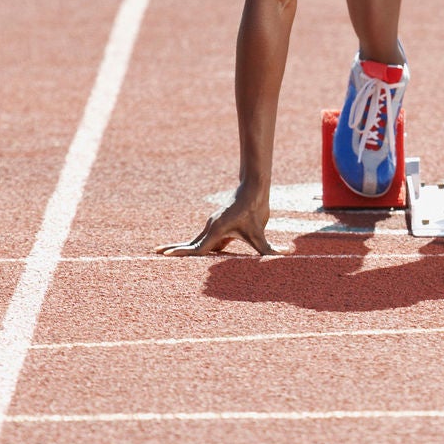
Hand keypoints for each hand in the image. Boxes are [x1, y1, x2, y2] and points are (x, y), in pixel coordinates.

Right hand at [158, 187, 275, 255]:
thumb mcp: (262, 233)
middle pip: (190, 244)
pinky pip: (206, 240)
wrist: (253, 188)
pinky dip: (196, 247)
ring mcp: (213, 227)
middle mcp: (211, 228)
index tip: (166, 255)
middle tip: (154, 253)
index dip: (182, 253)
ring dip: (183, 248)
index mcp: (217, 230)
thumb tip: (289, 254)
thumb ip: (271, 249)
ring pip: (196, 242)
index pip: (197, 247)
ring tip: (164, 253)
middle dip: (173, 249)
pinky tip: (190, 253)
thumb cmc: (256, 209)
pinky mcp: (219, 227)